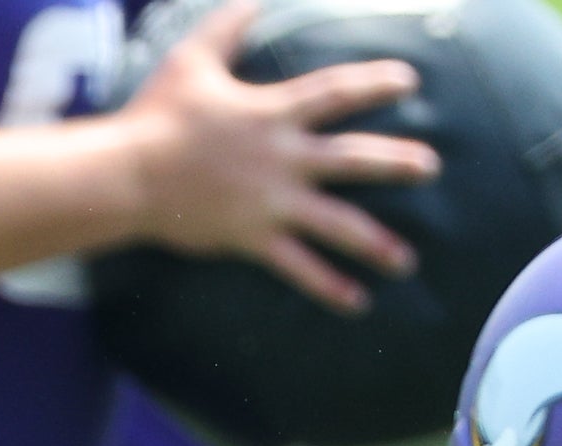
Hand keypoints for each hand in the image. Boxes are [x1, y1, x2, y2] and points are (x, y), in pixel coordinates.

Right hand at [118, 1, 437, 312]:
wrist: (129, 173)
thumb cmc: (157, 115)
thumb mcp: (193, 59)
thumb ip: (228, 26)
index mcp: (272, 112)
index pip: (337, 92)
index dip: (376, 83)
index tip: (410, 81)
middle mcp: (283, 157)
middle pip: (354, 157)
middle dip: (398, 162)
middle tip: (432, 168)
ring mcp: (271, 201)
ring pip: (337, 223)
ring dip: (376, 243)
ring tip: (407, 261)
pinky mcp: (251, 237)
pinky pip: (298, 267)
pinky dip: (328, 286)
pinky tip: (358, 303)